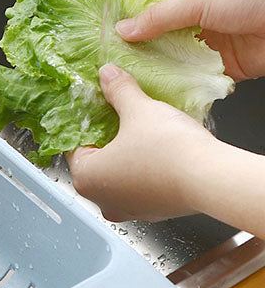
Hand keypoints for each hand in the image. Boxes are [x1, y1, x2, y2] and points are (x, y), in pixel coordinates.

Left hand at [67, 64, 216, 221]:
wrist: (213, 178)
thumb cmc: (169, 149)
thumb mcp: (138, 110)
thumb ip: (118, 91)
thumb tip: (108, 75)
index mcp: (85, 178)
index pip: (74, 145)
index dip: (86, 122)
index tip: (97, 108)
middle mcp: (102, 200)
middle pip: (96, 161)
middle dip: (107, 138)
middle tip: (119, 115)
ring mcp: (129, 210)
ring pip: (119, 175)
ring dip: (128, 154)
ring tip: (141, 131)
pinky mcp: (154, 212)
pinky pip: (142, 186)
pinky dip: (146, 169)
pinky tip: (159, 151)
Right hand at [115, 0, 264, 81]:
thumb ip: (158, 17)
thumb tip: (123, 29)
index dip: (133, 9)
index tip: (109, 24)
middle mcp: (203, 7)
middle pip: (162, 27)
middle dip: (141, 41)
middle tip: (113, 54)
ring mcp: (212, 36)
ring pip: (174, 52)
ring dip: (157, 62)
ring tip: (129, 73)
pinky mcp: (222, 63)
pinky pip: (192, 73)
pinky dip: (177, 81)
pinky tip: (156, 86)